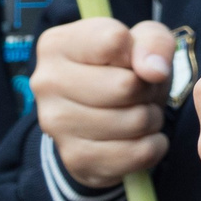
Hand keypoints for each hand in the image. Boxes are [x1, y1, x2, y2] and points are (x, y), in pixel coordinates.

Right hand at [32, 17, 174, 186]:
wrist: (103, 115)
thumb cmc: (124, 68)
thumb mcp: (144, 41)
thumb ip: (154, 42)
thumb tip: (154, 71)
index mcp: (56, 45)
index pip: (114, 42)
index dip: (139, 53)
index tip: (132, 61)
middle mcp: (47, 83)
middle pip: (126, 86)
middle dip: (149, 89)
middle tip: (141, 91)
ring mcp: (55, 124)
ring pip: (135, 121)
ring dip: (152, 118)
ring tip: (138, 112)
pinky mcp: (75, 158)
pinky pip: (138, 153)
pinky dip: (153, 145)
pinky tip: (139, 137)